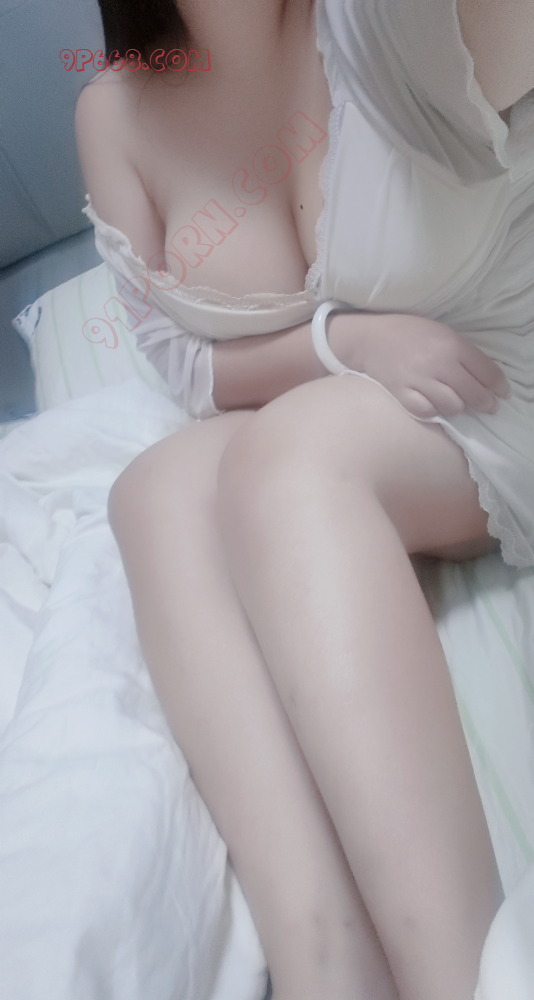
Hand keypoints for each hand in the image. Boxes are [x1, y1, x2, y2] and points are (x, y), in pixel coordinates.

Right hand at [334, 312, 512, 418]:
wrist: (371, 337)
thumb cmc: (409, 333)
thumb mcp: (442, 333)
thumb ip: (463, 354)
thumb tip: (485, 378)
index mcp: (452, 345)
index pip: (487, 372)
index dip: (499, 387)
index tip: (502, 394)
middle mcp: (438, 363)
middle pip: (474, 394)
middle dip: (485, 403)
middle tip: (486, 406)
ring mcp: (419, 380)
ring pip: (453, 406)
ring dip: (458, 407)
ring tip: (456, 403)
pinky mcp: (401, 393)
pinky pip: (426, 412)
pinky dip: (434, 411)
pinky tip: (434, 405)